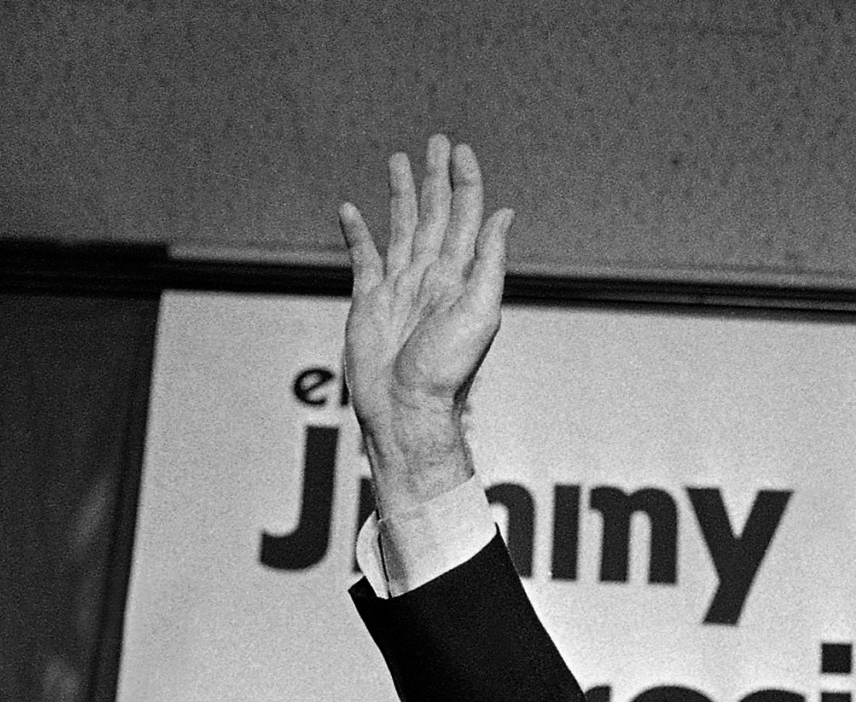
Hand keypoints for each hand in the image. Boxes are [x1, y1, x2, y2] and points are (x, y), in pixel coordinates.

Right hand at [338, 134, 514, 503]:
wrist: (406, 407)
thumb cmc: (447, 369)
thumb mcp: (480, 311)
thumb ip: (490, 261)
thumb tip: (505, 214)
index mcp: (460, 276)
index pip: (467, 216)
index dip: (465, 182)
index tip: (460, 151)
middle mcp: (432, 276)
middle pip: (436, 214)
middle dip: (435, 177)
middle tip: (435, 141)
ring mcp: (400, 286)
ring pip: (402, 228)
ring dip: (402, 194)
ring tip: (398, 160)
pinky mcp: (369, 301)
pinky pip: (364, 258)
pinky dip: (357, 232)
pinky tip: (351, 209)